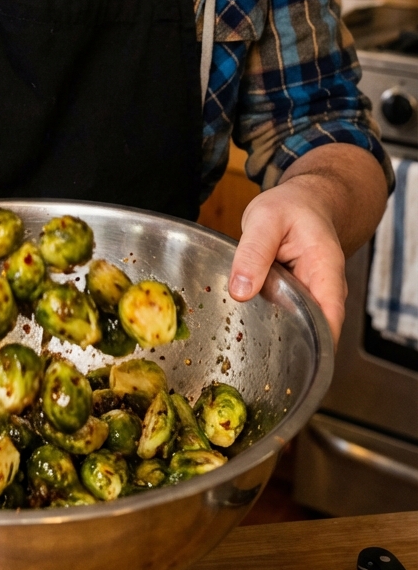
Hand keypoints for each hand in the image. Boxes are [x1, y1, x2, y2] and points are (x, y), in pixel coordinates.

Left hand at [227, 144, 388, 345]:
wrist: (305, 203)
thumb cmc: (291, 208)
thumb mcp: (266, 219)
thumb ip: (253, 253)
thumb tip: (241, 292)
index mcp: (325, 272)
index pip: (329, 321)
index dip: (314, 349)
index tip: (289, 366)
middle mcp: (325, 291)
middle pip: (314, 333)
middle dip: (287, 350)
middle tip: (252, 362)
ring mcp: (312, 299)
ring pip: (297, 328)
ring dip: (274, 339)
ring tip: (243, 347)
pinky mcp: (296, 300)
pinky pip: (285, 318)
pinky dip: (267, 323)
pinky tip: (244, 328)